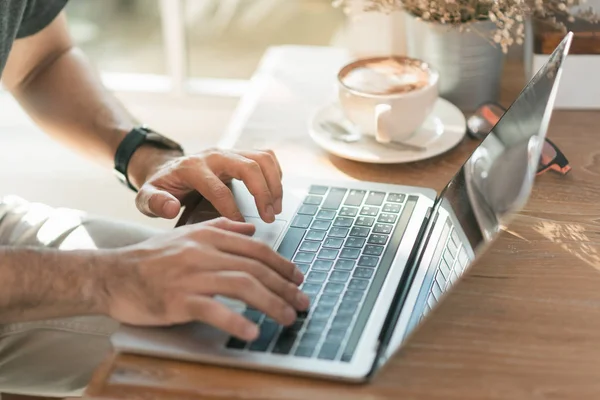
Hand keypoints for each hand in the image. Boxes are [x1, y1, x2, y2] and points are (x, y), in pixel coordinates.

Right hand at [101, 218, 307, 340]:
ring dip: (271, 304)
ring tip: (287, 318)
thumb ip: (220, 228)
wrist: (112, 275)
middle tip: (302, 302)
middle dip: (285, 287)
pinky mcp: (177, 299)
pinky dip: (236, 322)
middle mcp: (203, 252)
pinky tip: (252, 332)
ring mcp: (190, 275)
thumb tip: (250, 228)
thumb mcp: (186, 235)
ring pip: (242, 286)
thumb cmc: (151, 258)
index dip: (282, 264)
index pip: (256, 249)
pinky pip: (213, 310)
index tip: (298, 279)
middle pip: (255, 268)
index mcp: (208, 236)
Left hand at [131, 148, 282, 222]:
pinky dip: (275, 174)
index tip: (240, 226)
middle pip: (248, 167)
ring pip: (261, 158)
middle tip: (269, 217)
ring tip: (276, 208)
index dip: (232, 210)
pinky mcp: (240, 153)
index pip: (218, 189)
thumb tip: (172, 209)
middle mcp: (214, 156)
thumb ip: (155, 203)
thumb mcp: (146, 198)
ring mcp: (229, 152)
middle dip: (263, 193)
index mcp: (192, 168)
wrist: (167, 169)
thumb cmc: (161, 188)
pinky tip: (275, 194)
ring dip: (274, 183)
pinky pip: (266, 156)